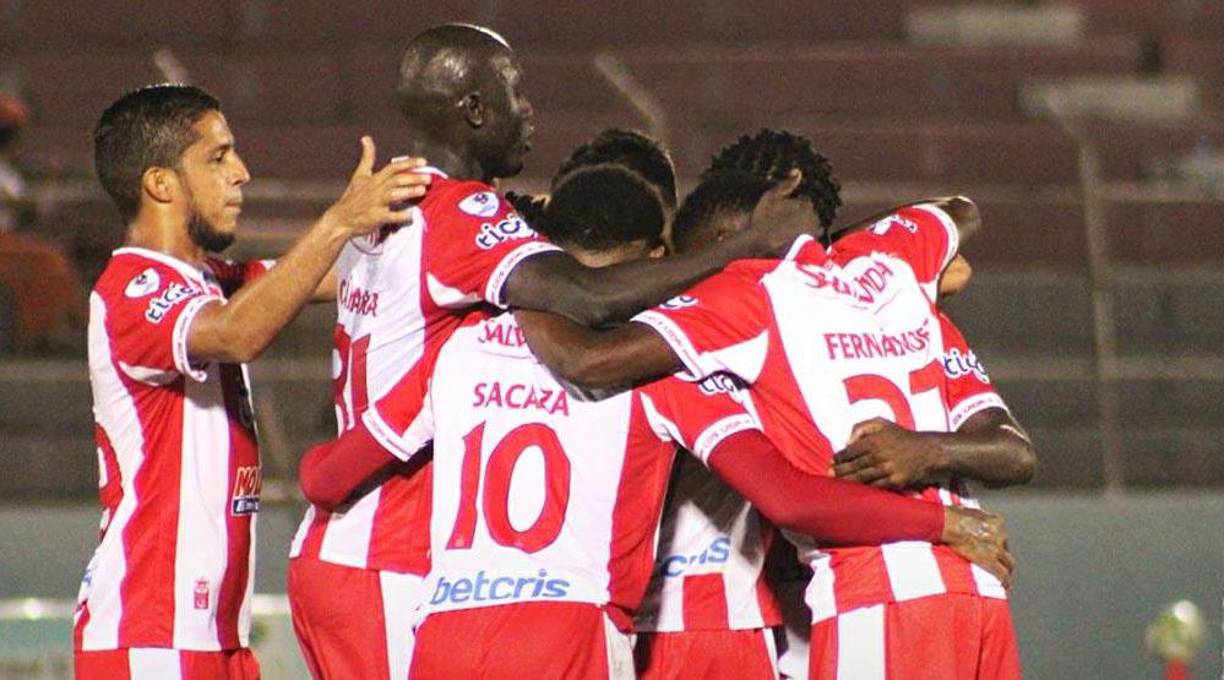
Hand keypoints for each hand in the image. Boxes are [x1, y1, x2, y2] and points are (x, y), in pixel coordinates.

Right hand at [323, 136, 430, 237]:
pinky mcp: (375, 217)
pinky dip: (400, 216)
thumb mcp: (360, 175)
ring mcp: (375, 203)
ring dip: (407, 192)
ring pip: (392, 195)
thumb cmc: (353, 196)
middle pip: (395, 180)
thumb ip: (367, 157)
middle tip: (428, 178)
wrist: (341, 218)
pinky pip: (389, 216)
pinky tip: (411, 214)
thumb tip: (366, 138)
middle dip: (412, 178)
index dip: (408, 163)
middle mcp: (376, 189)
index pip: (393, 168)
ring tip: (422, 190)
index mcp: (374, 179)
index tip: (423, 161)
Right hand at [744, 169, 820, 256]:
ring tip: (788, 233)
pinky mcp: (810, 246)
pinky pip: (810, 240)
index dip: (794, 206)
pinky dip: (804, 240)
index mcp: (806, 204)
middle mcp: (814, 217)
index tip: (782, 213)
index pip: (804, 202)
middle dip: (800, 217)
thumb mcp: (771, 196)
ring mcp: (813, 232)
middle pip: (810, 214)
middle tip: (784, 223)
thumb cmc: (764, 219)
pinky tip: (792, 242)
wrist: (762, 245)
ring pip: (811, 226)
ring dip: (803, 228)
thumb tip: (798, 170)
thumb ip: (786, 184)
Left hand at [832, 417, 946, 489]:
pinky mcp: (895, 481)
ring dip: (848, 481)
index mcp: (874, 440)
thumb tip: (847, 441)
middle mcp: (879, 455)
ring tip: (837, 484)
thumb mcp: (881, 423)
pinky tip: (856, 490)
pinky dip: (864, 489)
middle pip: (854, 465)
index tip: (832, 461)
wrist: (927, 451)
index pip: (850, 451)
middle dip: (839, 471)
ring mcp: (887, 469)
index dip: (839, 457)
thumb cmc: (901, 436)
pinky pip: (876, 486)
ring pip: (862, 477)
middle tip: (829, 474)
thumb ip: (861, 427)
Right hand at [941, 506, 1013, 587]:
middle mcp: (999, 534)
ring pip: (1008, 563)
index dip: (1000, 544)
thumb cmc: (953, 515)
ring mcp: (996, 548)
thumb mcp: (970, 510)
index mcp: (996, 522)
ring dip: (1007, 570)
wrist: (948, 524)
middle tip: (1002, 565)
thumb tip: (974, 517)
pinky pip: (1002, 573)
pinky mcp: (989, 559)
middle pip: (1007, 550)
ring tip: (1005, 578)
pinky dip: (1005, 580)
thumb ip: (978, 516)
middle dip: (1005, 558)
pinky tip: (1005, 585)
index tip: (997, 548)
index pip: (1002, 535)